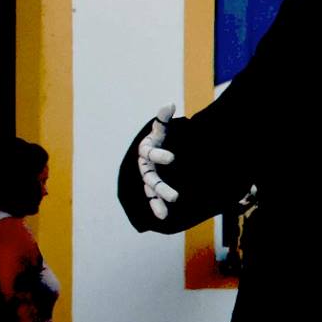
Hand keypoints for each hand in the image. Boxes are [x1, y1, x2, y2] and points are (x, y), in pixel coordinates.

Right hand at [137, 105, 180, 219]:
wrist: (159, 152)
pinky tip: (163, 216)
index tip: (173, 158)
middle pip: (151, 178)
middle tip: (176, 197)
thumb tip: (170, 104)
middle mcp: (144, 166)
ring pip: (151, 191)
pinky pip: (153, 199)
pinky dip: (157, 207)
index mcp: (146, 149)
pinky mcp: (152, 188)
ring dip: (159, 201)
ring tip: (167, 213)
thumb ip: (164, 119)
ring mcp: (148, 179)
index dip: (160, 155)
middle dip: (162, 187)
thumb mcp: (162, 129)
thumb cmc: (161, 138)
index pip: (150, 153)